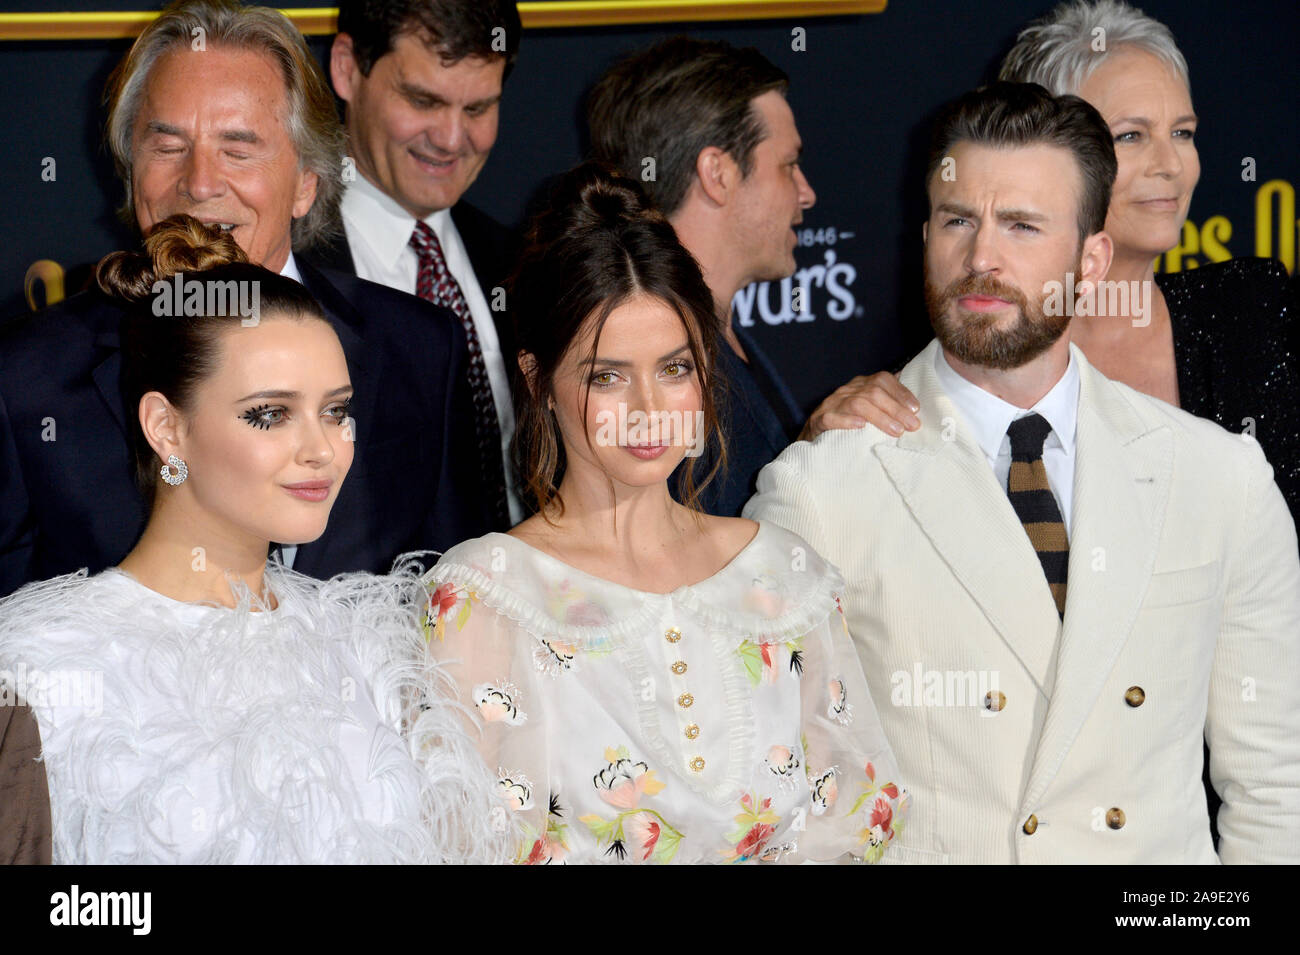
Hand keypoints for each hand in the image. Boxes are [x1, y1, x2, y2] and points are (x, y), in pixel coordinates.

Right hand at [799, 372, 920, 440]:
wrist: (812, 439)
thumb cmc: (846, 426)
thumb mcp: (868, 413)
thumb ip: (887, 407)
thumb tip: (915, 409)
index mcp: (860, 386)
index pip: (883, 380)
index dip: (901, 392)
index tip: (916, 409)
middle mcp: (846, 391)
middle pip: (873, 392)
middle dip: (896, 409)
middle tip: (911, 426)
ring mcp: (831, 405)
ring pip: (857, 404)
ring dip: (879, 417)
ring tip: (896, 431)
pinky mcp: (819, 420)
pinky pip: (831, 418)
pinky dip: (847, 421)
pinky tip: (861, 427)